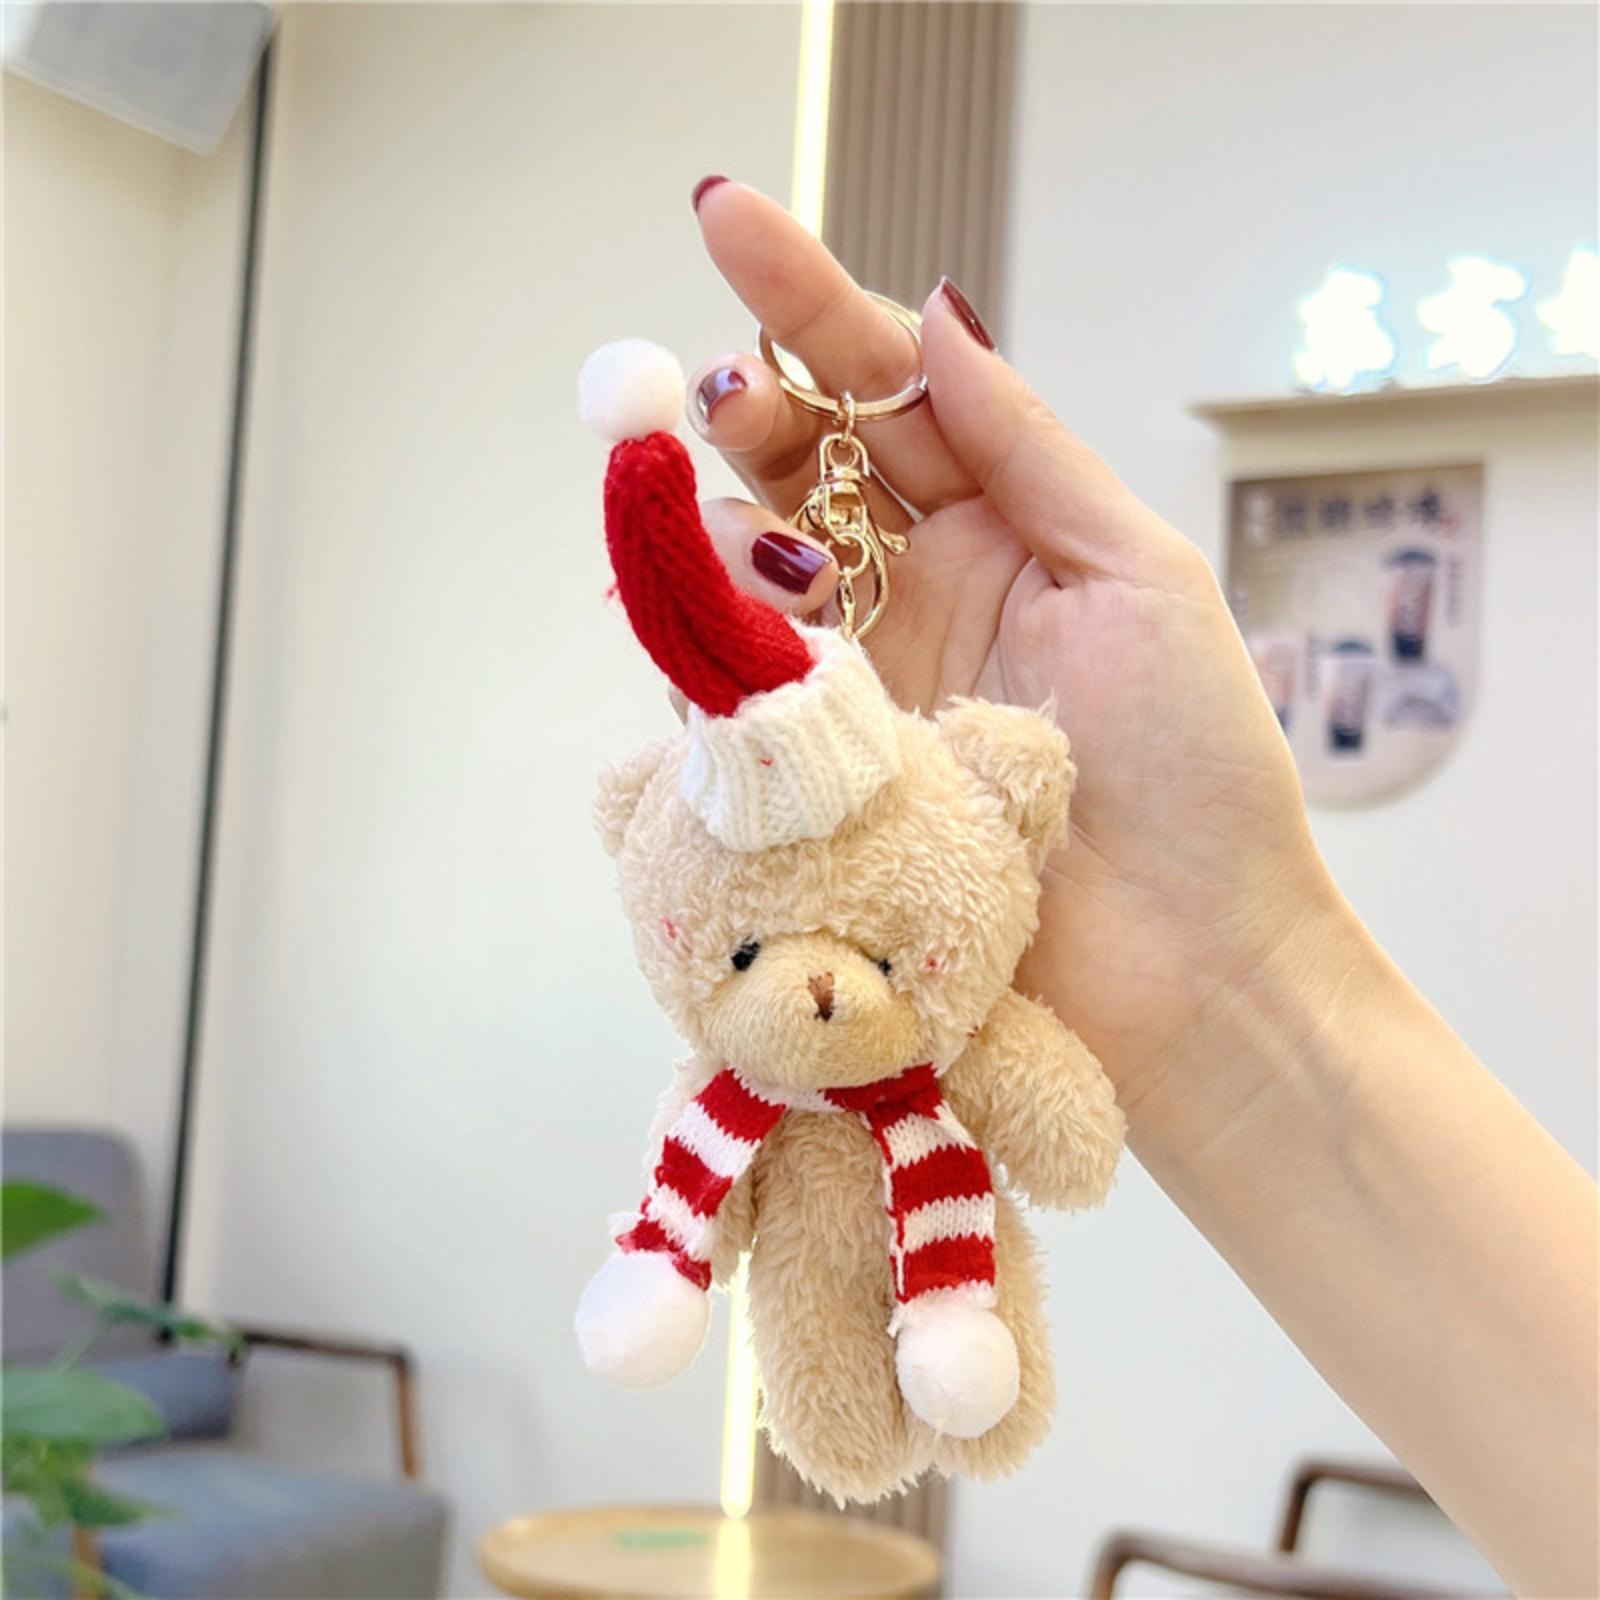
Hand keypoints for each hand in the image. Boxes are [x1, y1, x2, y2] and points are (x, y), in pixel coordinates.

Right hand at [684, 180, 1346, 1114]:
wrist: (1188, 968)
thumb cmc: (1198, 773)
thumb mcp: (1135, 575)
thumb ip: (1027, 448)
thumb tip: (934, 318)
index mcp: (1002, 529)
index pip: (883, 392)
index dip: (805, 303)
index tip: (727, 221)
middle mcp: (919, 594)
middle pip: (798, 469)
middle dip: (747, 411)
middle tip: (713, 390)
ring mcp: (862, 686)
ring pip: (748, 571)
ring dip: (725, 528)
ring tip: (754, 540)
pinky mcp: (821, 780)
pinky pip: (731, 689)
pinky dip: (700, 642)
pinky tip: (686, 609)